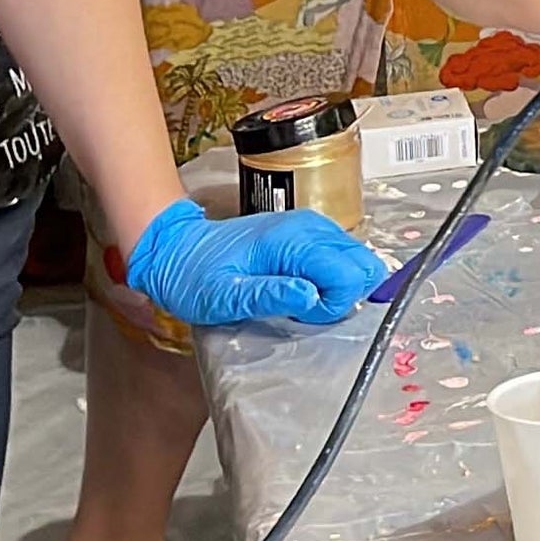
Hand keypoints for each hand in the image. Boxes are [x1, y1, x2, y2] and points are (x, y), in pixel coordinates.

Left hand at [126, 199, 385, 326]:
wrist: (176, 248)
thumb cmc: (194, 275)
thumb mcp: (222, 295)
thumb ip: (270, 295)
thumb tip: (312, 297)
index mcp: (293, 240)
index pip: (352, 273)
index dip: (334, 303)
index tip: (302, 312)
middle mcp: (311, 228)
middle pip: (364, 265)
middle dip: (343, 296)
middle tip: (304, 308)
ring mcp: (313, 228)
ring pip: (358, 262)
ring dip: (338, 289)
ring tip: (299, 300)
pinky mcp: (310, 236)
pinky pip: (342, 259)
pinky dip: (332, 281)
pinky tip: (301, 289)